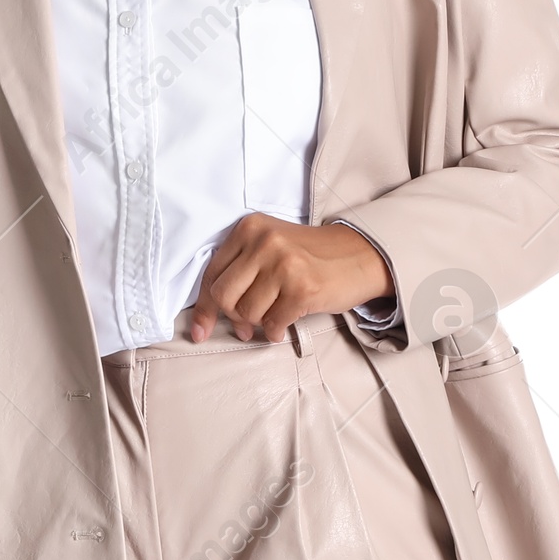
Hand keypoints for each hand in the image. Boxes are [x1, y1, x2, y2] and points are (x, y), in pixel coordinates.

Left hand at [189, 215, 393, 343]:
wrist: (359, 255)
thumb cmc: (310, 256)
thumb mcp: (270, 247)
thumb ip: (240, 270)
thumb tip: (208, 318)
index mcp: (250, 228)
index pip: (211, 273)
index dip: (204, 307)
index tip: (200, 330)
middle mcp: (264, 242)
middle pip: (224, 295)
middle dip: (232, 317)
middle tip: (244, 325)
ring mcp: (284, 264)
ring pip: (247, 313)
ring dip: (258, 324)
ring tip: (273, 316)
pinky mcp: (303, 288)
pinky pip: (273, 324)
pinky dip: (275, 331)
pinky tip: (284, 324)